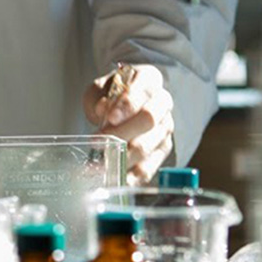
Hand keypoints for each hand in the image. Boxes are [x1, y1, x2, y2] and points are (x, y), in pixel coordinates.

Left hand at [83, 64, 174, 185]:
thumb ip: (100, 96)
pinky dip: (132, 176)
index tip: (110, 117)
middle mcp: (162, 104)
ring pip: (149, 146)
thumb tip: (102, 110)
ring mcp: (165, 129)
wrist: (127, 104)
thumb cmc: (113, 94)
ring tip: (99, 166)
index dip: (127, 105)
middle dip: (121, 133)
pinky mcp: (162, 151)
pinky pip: (150, 167)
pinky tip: (117, 181)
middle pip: (148, 119)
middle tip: (97, 142)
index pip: (142, 90)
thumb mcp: (101, 88)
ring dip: (123, 158)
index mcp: (150, 80)